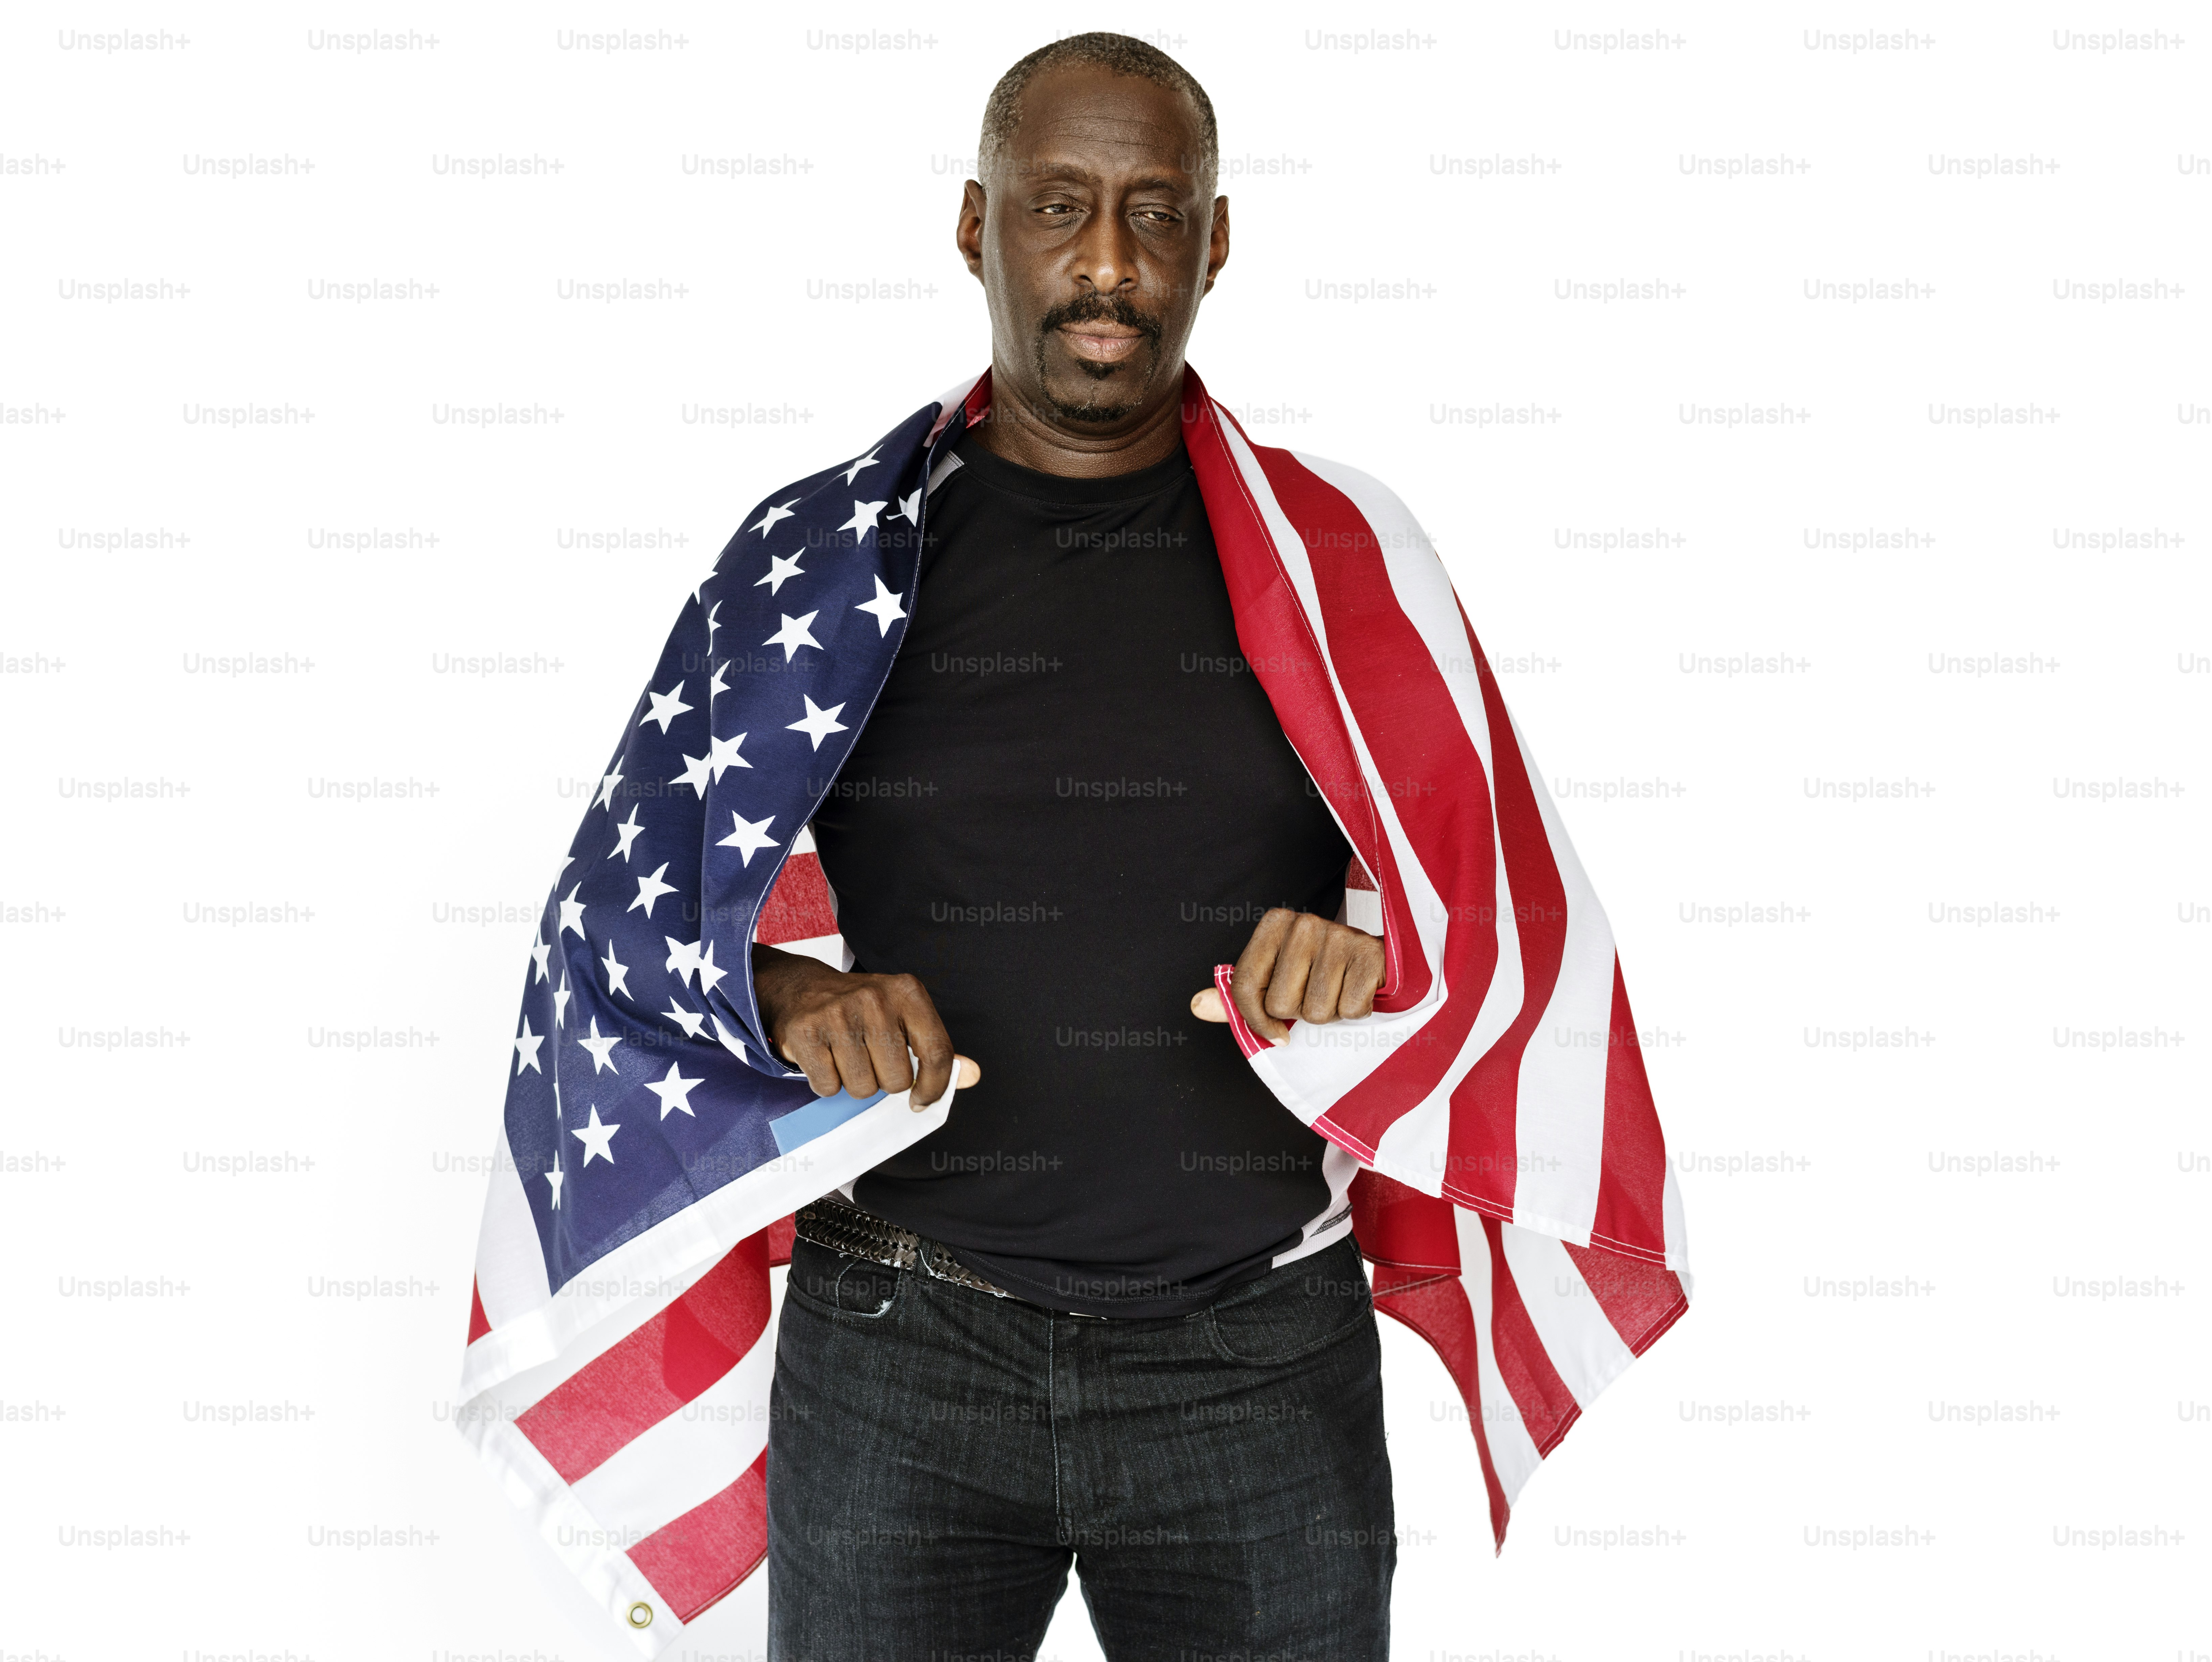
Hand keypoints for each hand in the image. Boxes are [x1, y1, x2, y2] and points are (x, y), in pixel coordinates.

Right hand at [751, 944, 978, 1110]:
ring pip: (863, 1089)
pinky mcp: (805, 1032)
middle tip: (869, 1059)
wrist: (801, 988)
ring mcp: (838, 1014)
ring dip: (855, 1083)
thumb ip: (938, 1050)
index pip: (937, 1054)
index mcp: (908, 992)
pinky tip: (824, 1057)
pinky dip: (827, 1083)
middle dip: (884, 1081)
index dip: (934, 1088)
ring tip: (845, 1056)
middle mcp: (874, 998)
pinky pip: (828, 1087)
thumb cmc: (861, 1010)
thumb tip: (973, 1075)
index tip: (920, 1100)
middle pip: (897, 1080)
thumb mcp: (906, 1018)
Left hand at [1190, 908, 1383, 1042]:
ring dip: (1328, 1013)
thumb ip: (1239, 994)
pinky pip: (1350, 1009)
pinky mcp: (1369, 955)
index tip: (1274, 1030)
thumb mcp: (1276, 977)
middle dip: (1299, 1012)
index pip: (1245, 985)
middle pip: (1280, 1003)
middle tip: (1317, 992)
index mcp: (1275, 924)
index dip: (1256, 1019)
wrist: (1378, 957)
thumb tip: (1198, 1005)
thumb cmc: (1320, 971)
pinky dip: (1355, 1011)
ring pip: (1315, 1012)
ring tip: (1337, 990)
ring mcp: (1340, 936)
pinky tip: (1357, 988)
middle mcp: (1305, 923)